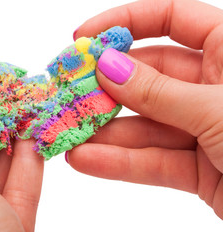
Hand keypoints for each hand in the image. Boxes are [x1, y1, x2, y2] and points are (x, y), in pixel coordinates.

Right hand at [67, 0, 222, 218]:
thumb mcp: (220, 109)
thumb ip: (160, 92)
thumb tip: (109, 68)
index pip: (171, 18)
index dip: (124, 23)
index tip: (83, 38)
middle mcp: (215, 86)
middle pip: (147, 77)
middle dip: (105, 86)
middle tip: (67, 94)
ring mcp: (204, 129)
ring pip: (145, 125)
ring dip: (105, 132)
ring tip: (68, 136)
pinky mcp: (200, 169)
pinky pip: (154, 162)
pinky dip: (120, 163)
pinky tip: (87, 161)